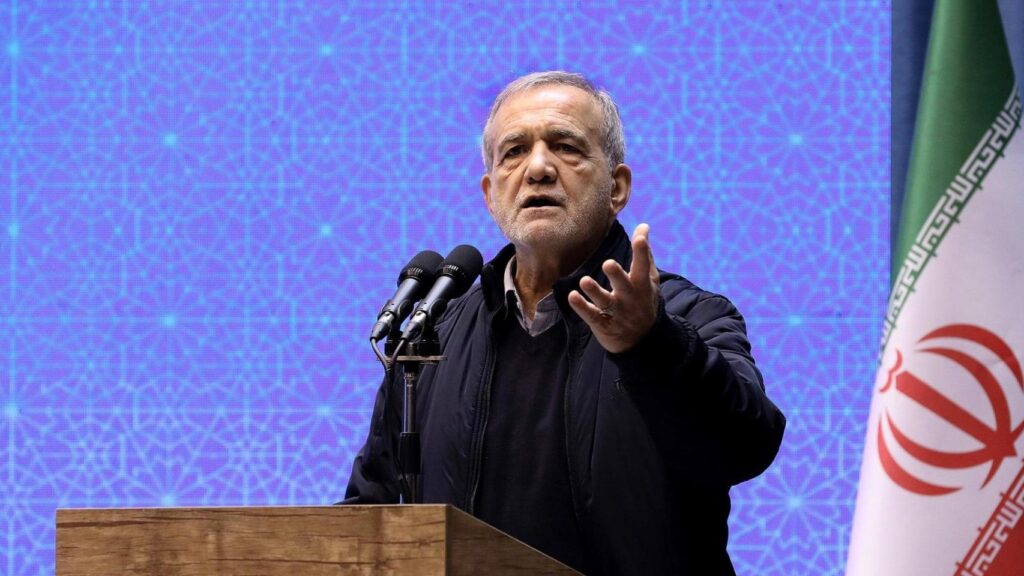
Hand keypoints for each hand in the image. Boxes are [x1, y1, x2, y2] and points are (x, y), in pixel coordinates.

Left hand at [568, 223, 659, 353]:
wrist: (642, 340)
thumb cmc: (643, 301)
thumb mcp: (649, 280)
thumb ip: (645, 254)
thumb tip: (643, 226)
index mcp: (642, 285)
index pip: (643, 266)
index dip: (642, 252)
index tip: (640, 237)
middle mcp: (630, 298)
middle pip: (624, 285)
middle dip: (617, 275)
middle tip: (608, 264)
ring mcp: (617, 313)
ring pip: (605, 302)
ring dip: (594, 292)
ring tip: (584, 281)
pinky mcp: (604, 325)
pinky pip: (592, 316)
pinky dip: (582, 307)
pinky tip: (572, 296)